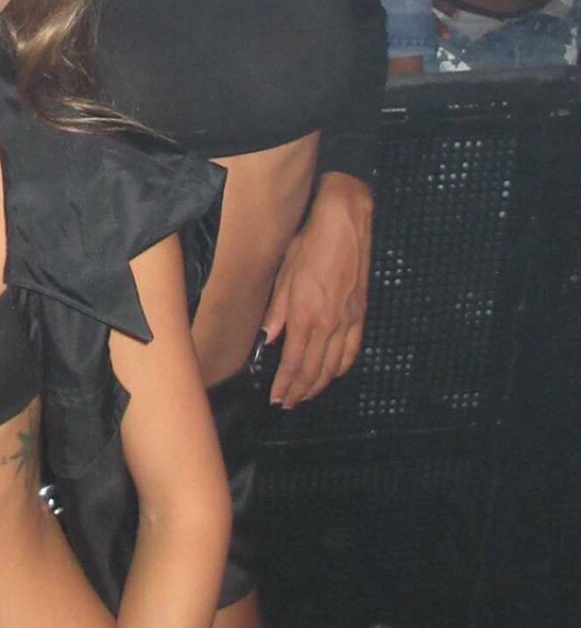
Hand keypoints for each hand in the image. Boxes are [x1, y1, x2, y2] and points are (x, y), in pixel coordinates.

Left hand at [262, 173, 372, 408]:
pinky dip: (341, 367)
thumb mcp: (284, 274)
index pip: (293, 363)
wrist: (346, 224)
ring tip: (305, 395)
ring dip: (319, 385)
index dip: (285, 385)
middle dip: (299, 391)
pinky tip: (333, 374)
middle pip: (314, 370)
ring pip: (334, 365)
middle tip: (288, 404)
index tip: (276, 399)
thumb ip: (277, 312)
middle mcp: (329, 324)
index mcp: (306, 316)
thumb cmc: (310, 243)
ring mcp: (348, 320)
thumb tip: (268, 340)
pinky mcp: (360, 313)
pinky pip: (352, 350)